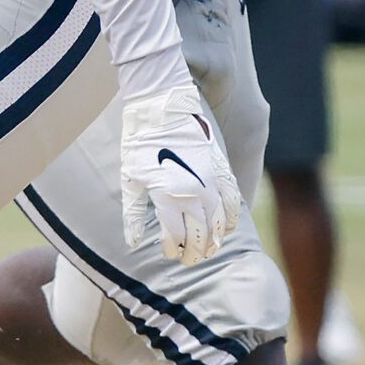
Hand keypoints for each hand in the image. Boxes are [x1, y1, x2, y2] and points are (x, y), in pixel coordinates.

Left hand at [120, 86, 241, 264]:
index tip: (170, 253)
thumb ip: (133, 214)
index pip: (177, 237)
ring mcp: (212, 181)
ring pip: (220, 224)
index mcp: (168, 196)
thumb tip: (133, 243)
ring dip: (215, 240)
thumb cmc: (140, 141)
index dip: (175, 249)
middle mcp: (194, 192)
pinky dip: (232, 219)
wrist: (162, 104)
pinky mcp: (223, 170)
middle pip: (201, 235)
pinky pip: (234, 202)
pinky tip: (226, 228)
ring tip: (207, 249)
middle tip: (189, 259)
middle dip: (195, 252)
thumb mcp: (130, 178)